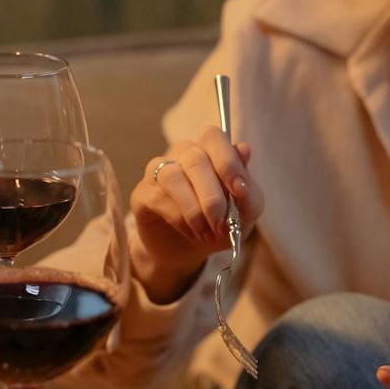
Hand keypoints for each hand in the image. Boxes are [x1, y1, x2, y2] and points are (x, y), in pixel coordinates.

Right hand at [128, 126, 264, 303]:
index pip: (213, 137)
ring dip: (194, 210)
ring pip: (172, 176)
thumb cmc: (221, 223)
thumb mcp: (245, 211)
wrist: (191, 252)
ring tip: (207, 233)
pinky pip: (158, 198)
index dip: (227, 161)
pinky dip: (180, 219)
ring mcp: (158, 171)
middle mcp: (183, 154)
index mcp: (210, 151)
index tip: (239, 191)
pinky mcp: (142, 193)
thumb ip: (247, 185)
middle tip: (222, 225)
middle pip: (195, 158)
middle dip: (212, 196)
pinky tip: (192, 233)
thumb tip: (244, 148)